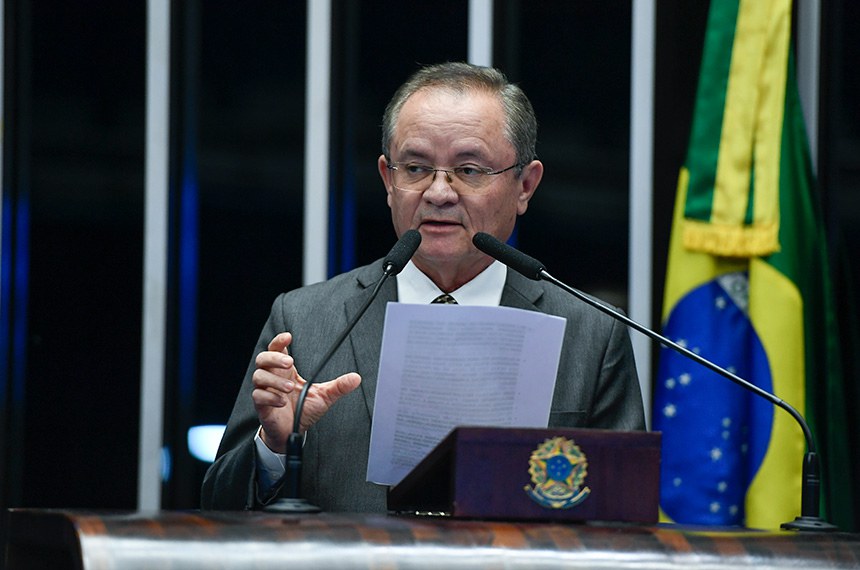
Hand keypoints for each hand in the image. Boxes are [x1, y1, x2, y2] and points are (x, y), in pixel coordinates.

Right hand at [252, 332, 360, 452]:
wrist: (293, 431)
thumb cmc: (303, 410)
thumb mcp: (324, 396)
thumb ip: (338, 386)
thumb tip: (356, 378)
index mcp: (286, 371)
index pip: (277, 349)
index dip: (279, 341)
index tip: (288, 336)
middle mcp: (273, 377)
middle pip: (263, 358)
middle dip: (274, 357)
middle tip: (290, 363)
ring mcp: (265, 390)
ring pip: (259, 376)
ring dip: (275, 380)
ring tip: (290, 388)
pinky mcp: (261, 405)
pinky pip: (258, 396)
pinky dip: (270, 397)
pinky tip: (282, 402)